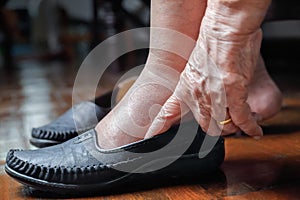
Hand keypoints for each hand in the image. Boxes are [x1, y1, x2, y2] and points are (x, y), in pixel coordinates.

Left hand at [145, 0, 269, 138]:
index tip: (149, 137)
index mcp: (185, 88)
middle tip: (224, 123)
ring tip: (241, 121)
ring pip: (224, 125)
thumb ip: (197, 83)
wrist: (223, 30)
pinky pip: (242, 120)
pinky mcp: (233, 95)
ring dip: (233, 126)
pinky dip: (250, 128)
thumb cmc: (213, 43)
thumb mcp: (195, 67)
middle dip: (216, 127)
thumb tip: (205, 90)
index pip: (167, 113)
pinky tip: (254, 132)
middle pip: (206, 125)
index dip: (158, 127)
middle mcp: (197, 96)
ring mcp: (214, 97)